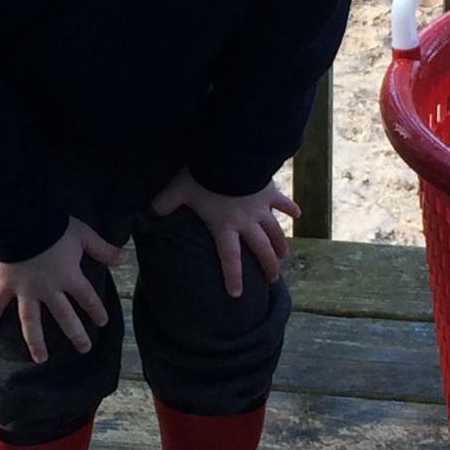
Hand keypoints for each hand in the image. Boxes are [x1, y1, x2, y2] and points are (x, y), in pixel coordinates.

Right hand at [0, 217, 123, 364]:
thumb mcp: (84, 236)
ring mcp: (26, 290)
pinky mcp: (6, 285)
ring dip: (35, 341)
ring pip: (31, 321)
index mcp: (69, 277)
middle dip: (75, 334)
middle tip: (84, 348)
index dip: (96, 310)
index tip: (102, 322)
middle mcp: (49, 290)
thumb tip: (125, 258)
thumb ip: (104, 249)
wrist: (22, 222)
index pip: (88, 298)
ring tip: (41, 359)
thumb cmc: (54, 227)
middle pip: (64, 316)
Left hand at [151, 167, 298, 297]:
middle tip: (272, 280)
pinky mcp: (270, 191)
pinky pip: (283, 202)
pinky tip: (299, 215)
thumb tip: (150, 211)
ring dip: (280, 244)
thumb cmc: (204, 176)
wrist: (231, 155)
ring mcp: (261, 208)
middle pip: (260, 250)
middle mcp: (246, 222)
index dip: (233, 277)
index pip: (229, 258)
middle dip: (267, 266)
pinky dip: (291, 208)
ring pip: (275, 231)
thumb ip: (165, 203)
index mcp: (224, 226)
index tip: (237, 294)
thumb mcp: (179, 190)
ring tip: (284, 256)